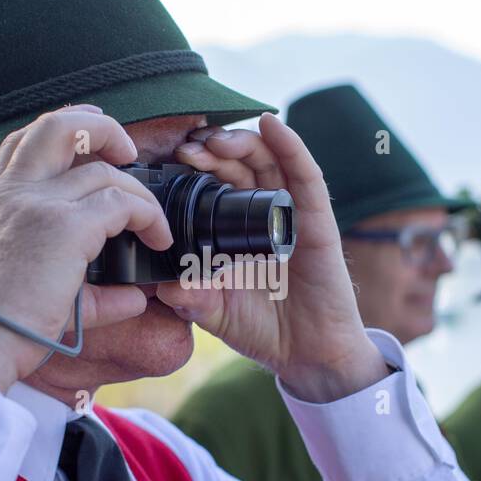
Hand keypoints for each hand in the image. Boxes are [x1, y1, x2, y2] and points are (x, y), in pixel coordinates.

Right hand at [0, 105, 172, 392]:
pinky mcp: (65, 227)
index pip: (22, 142)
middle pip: (57, 126)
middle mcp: (12, 192)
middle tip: (130, 152)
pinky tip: (157, 239)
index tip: (93, 138)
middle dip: (102, 127)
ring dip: (140, 193)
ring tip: (154, 223)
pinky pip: (122, 203)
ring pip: (104, 170)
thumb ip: (86, 288)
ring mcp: (38, 204)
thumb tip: (135, 297)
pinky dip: (148, 216)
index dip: (63, 129)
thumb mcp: (31, 289)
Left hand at [155, 113, 387, 402]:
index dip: (196, 167)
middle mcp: (264, 214)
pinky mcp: (318, 221)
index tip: (170, 161)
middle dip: (213, 150)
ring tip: (216, 138)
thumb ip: (191, 298)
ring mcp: (292, 214)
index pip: (216, 183)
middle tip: (188, 148)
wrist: (310, 356)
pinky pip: (306, 176)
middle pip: (240, 164)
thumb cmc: (264, 330)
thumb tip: (162, 285)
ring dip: (243, 142)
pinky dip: (291, 146)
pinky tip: (274, 125)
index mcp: (237, 229)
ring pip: (269, 161)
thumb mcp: (216, 314)